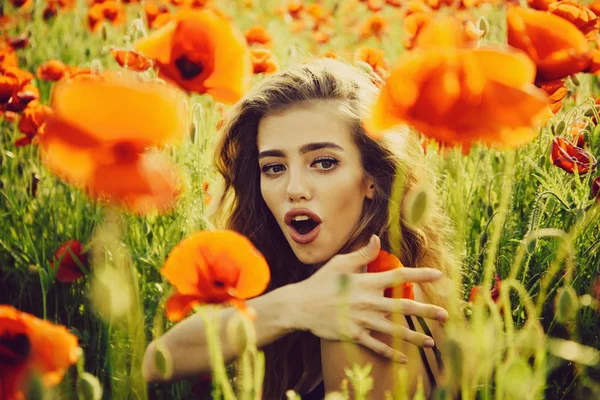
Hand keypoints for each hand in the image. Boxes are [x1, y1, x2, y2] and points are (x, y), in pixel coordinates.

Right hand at [288, 234, 448, 362]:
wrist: (300, 306)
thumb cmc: (320, 282)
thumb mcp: (340, 263)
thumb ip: (361, 253)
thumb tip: (377, 239)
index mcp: (366, 281)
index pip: (398, 276)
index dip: (419, 275)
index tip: (438, 276)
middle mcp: (368, 301)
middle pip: (403, 306)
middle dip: (426, 311)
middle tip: (444, 315)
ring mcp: (362, 320)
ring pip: (394, 330)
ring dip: (415, 337)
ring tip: (431, 342)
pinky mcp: (354, 335)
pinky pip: (376, 346)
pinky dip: (390, 353)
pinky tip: (403, 358)